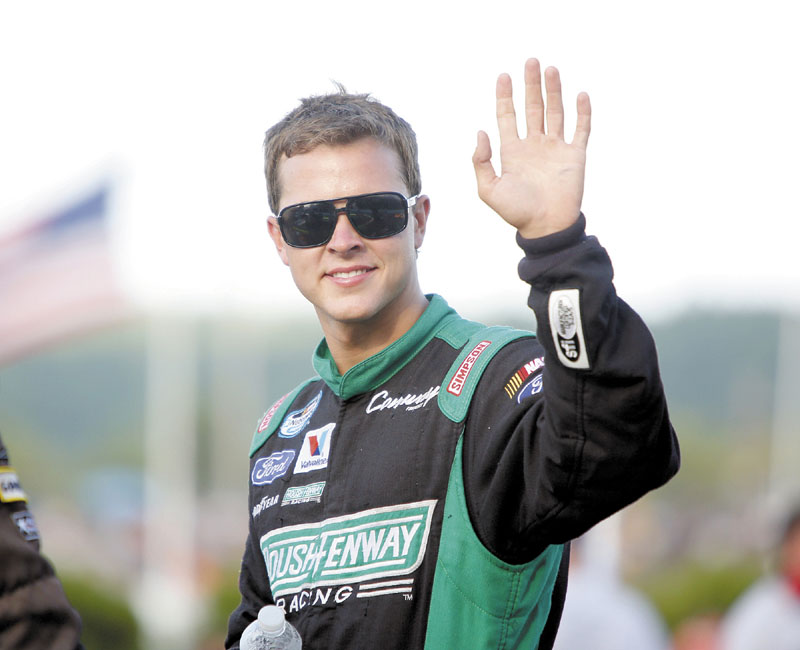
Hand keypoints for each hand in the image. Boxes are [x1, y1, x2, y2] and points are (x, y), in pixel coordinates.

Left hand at [472, 58, 590, 238]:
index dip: (505, 96)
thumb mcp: (488, 189)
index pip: (507, 116)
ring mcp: (555, 149)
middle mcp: (534, 146)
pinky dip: (582, 112)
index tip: (503, 76)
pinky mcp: (575, 155)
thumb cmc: (516, 211)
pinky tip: (580, 95)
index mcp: (512, 151)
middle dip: (530, 85)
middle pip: (532, 108)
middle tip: (530, 62)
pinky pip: (580, 129)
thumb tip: (481, 132)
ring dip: (553, 91)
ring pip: (555, 112)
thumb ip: (480, 161)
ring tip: (550, 69)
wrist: (546, 226)